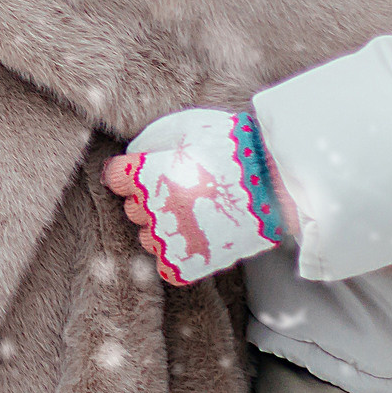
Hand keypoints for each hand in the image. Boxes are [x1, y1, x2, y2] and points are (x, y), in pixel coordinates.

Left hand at [100, 108, 291, 285]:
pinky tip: (196, 239)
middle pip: (132, 208)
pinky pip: (167, 266)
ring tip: (192, 215)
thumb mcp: (188, 125)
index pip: (115, 178)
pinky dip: (178, 256)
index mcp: (145, 175)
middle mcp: (150, 209)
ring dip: (163, 228)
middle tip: (181, 189)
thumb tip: (134, 153)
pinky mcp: (189, 263)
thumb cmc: (232, 147)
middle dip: (149, 199)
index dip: (129, 173)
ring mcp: (170, 239)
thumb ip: (153, 139)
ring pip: (148, 238)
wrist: (276, 180)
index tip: (145, 170)